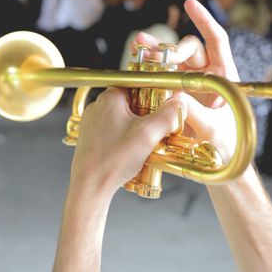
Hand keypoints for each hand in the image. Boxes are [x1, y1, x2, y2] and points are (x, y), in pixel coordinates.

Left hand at [71, 88, 185, 198]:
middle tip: (158, 130)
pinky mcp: (92, 137)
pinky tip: (133, 152)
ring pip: (124, 118)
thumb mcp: (148, 134)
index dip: (155, 96)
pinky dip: (126, 138)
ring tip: (147, 144)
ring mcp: (92, 122)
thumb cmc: (113, 160)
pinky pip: (114, 131)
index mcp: (109, 98)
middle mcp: (98, 107)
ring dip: (138, 129)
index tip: (165, 108)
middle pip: (132, 102)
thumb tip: (180, 102)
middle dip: (148, 115)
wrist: (90, 186)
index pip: (138, 85)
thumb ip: (168, 115)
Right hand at [132, 0, 239, 159]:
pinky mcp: (179, 97)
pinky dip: (151, 70)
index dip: (204, 20)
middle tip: (155, 55)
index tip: (190, 4)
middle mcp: (209, 77)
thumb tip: (174, 97)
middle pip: (189, 50)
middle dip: (170, 47)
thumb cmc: (227, 149)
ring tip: (137, 46)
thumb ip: (194, 111)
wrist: (222, 168)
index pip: (216, 40)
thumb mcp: (211, 129)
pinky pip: (164, 78)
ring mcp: (193, 87)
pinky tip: (137, 64)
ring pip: (173, 62)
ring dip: (156, 54)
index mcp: (226, 77)